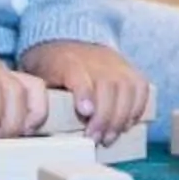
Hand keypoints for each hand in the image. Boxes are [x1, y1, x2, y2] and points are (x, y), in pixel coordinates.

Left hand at [19, 40, 150, 138]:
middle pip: (108, 86)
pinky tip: (127, 124)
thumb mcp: (39, 77)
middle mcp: (95, 60)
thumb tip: (37, 126)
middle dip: (105, 117)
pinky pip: (141, 87)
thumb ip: (41, 97)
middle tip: (97, 139)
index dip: (84, 92)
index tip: (86, 112)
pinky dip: (137, 108)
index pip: (78, 73)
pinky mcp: (129, 69)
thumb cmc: (51, 66)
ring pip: (127, 88)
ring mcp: (115, 63)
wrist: (67, 40)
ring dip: (121, 117)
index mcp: (67, 60)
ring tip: (110, 137)